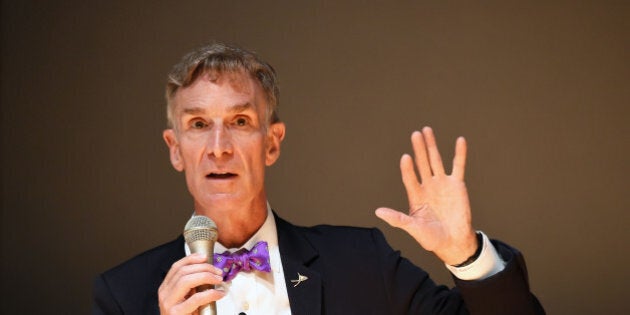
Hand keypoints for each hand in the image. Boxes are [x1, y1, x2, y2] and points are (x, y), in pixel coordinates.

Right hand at [158, 253, 225, 314]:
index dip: (191, 259)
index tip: (205, 257)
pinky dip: (211, 293)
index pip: (176, 267)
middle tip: (217, 271)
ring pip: (187, 280)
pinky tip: (219, 293)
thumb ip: (191, 287)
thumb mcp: (185, 299)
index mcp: (165, 289)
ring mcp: (169, 304)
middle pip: (183, 271)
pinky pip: (196, 298)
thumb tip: (208, 273)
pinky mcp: (176, 313)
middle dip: (203, 268)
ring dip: (206, 276)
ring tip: (218, 280)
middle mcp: (164, 294)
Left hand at [375, 126, 476, 264]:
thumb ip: (397, 219)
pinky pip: (458, 166)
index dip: (407, 168)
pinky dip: (459, 153)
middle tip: (415, 133)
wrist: (454, 242)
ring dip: (432, 146)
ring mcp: (442, 184)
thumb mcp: (413, 228)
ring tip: (426, 130)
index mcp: (415, 195)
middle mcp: (427, 186)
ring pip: (436, 160)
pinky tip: (460, 140)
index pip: (409, 177)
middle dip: (419, 149)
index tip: (406, 157)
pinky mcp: (457, 185)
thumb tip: (378, 212)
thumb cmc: (432, 238)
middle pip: (422, 163)